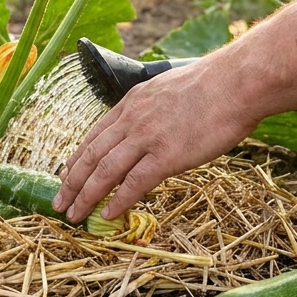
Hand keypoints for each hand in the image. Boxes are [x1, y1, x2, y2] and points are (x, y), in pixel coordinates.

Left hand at [52, 57, 261, 222]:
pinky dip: (118, 201)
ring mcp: (148, 137)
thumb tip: (153, 127)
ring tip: (74, 215)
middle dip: (71, 182)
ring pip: (105, 171)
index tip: (65, 175)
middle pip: (91, 155)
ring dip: (86, 196)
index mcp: (133, 102)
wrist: (237, 82)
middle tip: (59, 202)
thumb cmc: (215, 85)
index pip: (94, 134)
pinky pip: (134, 183)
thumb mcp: (169, 90)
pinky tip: (108, 214)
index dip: (77, 159)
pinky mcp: (167, 155)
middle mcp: (133, 119)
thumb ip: (154, 109)